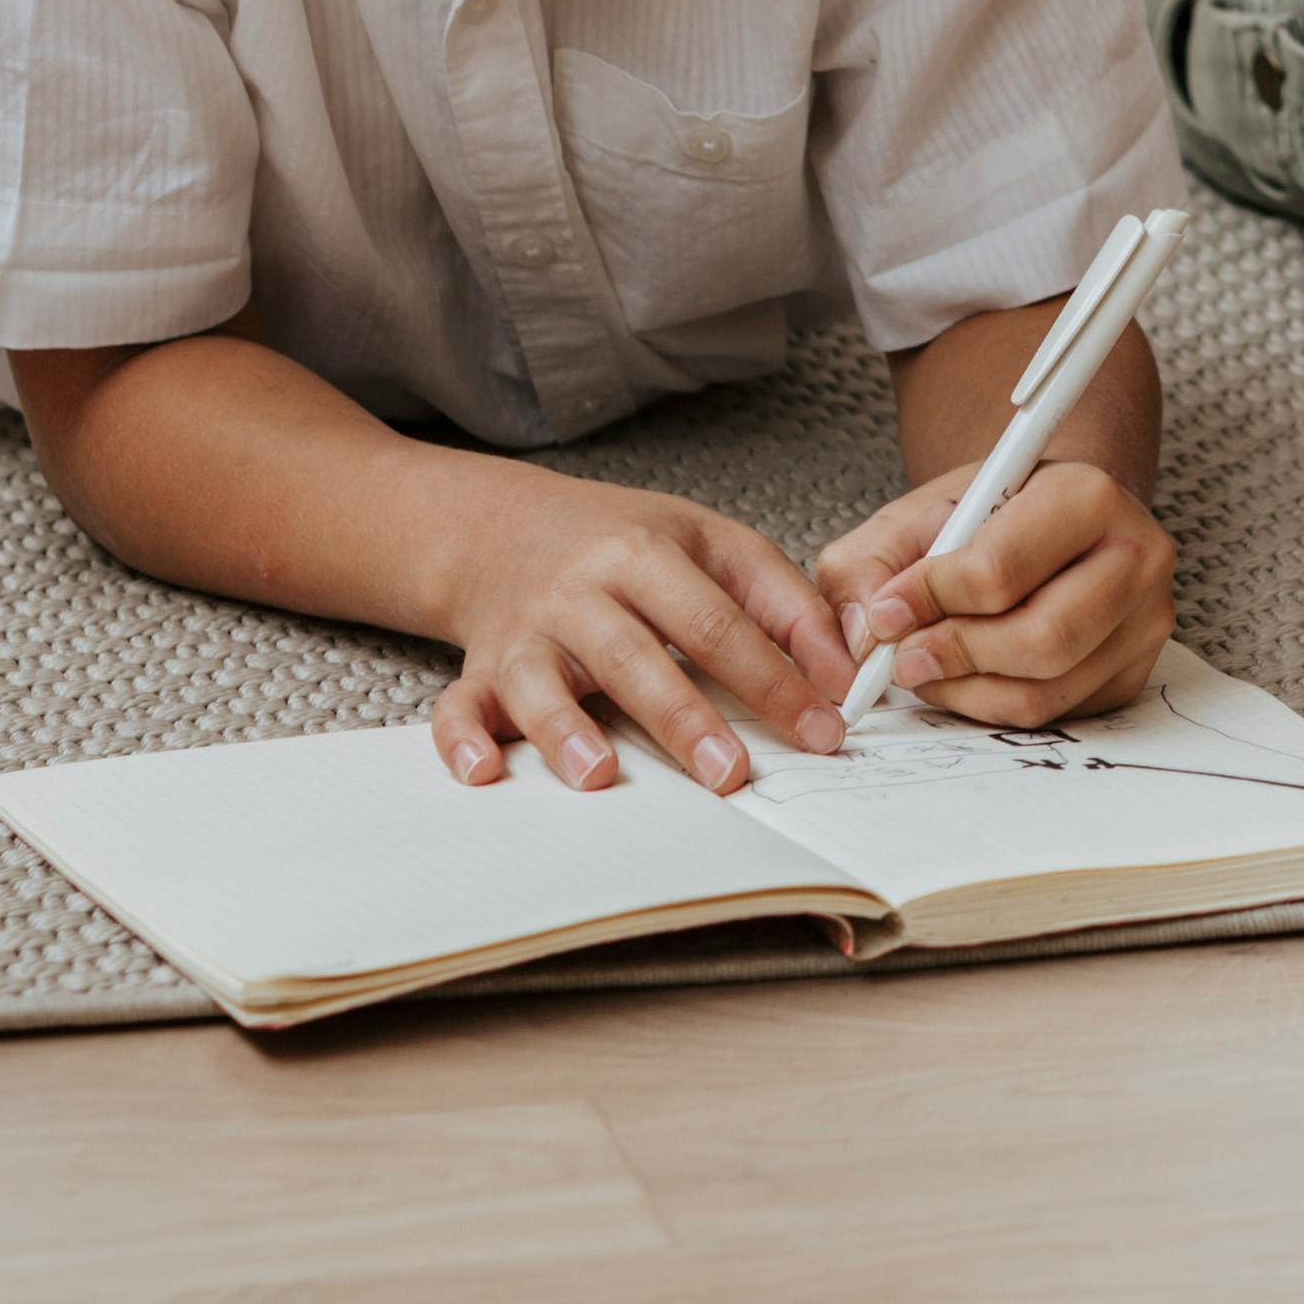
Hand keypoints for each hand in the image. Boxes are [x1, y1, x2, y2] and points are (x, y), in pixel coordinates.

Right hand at [423, 469, 856, 795]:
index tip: (821, 729)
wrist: (503, 528)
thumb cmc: (623, 544)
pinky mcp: (480, 671)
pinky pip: (460, 707)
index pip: (717, 620)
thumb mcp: (709, 543)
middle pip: (636, 655)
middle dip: (685, 717)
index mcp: (645, 554)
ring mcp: (526, 633)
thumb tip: (844, 666)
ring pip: (542, 682)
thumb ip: (780, 598)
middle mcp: (582, 592)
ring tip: (600, 775)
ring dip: (568, 729)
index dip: (774, 677)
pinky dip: (464, 739)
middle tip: (732, 773)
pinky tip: (486, 770)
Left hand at [815, 461, 1175, 728]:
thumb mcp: (915, 515)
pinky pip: (1059, 713)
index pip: (1003, 568)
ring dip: (969, 691)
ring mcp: (1144, 622)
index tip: (886, 614)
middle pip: (1041, 640)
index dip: (932, 599)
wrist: (1048, 519)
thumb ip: (869, 563)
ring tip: (926, 668)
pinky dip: (996, 706)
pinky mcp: (1134, 673)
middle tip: (903, 659)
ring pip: (1048, 689)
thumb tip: (866, 633)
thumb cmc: (984, 516)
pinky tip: (966, 677)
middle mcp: (1136, 557)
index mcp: (1087, 495)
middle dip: (956, 656)